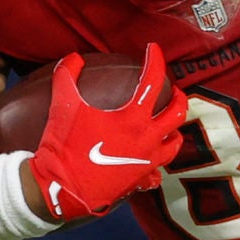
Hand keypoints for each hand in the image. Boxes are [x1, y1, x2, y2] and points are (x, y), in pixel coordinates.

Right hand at [27, 45, 187, 222]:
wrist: (62, 190)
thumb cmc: (63, 147)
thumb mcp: (62, 106)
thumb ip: (66, 76)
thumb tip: (72, 57)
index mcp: (132, 119)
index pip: (152, 81)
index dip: (156, 60)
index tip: (153, 49)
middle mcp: (147, 140)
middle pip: (176, 113)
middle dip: (177, 96)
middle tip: (171, 89)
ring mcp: (147, 162)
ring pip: (175, 142)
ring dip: (174, 128)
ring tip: (167, 121)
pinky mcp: (140, 180)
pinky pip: (158, 170)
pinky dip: (159, 159)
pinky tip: (152, 155)